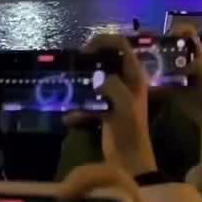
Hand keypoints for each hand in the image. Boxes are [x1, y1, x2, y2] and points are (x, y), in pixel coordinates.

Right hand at [83, 33, 155, 176]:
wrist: (129, 161)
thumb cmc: (130, 131)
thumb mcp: (125, 105)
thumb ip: (113, 85)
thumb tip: (99, 77)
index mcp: (135, 75)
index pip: (122, 44)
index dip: (104, 40)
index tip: (85, 48)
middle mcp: (126, 81)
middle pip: (107, 59)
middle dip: (90, 60)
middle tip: (74, 64)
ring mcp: (116, 96)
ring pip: (96, 80)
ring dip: (82, 83)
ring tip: (67, 86)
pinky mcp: (106, 110)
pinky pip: (89, 103)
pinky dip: (79, 109)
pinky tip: (69, 118)